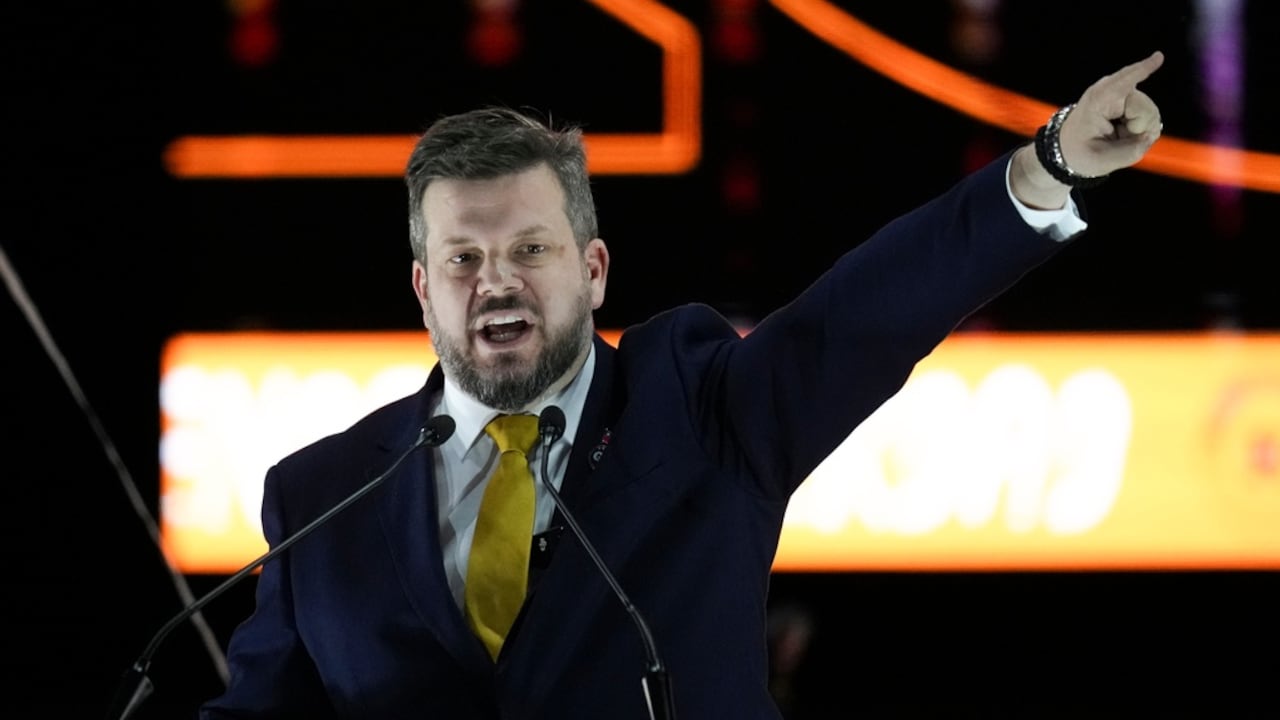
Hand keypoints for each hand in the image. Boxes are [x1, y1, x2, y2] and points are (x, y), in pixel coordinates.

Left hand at [1058, 51, 1164, 177]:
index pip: (1122, 82)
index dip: (1142, 69)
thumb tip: (1151, 135)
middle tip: (1115, 136)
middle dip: (1138, 128)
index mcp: (1098, 100)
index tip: (1158, 57)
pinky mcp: (1133, 99)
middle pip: (1145, 109)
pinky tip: (1125, 130)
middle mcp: (1112, 91)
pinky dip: (1141, 129)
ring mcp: (1125, 93)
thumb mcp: (1101, 161)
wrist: (1071, 146)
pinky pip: (1151, 117)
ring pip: (1151, 114)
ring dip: (1138, 130)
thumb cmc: (1081, 151)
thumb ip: (1129, 152)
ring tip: (1117, 133)